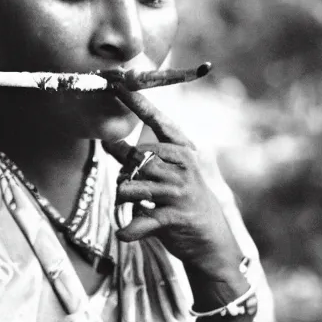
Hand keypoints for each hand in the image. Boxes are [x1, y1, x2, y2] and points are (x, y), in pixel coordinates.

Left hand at [103, 86, 243, 281]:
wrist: (211, 241)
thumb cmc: (183, 202)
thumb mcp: (170, 175)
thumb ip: (143, 158)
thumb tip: (110, 142)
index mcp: (182, 150)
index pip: (156, 120)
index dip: (135, 101)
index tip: (117, 81)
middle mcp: (181, 165)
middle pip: (133, 159)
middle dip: (125, 175)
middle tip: (136, 191)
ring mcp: (177, 190)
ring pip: (128, 187)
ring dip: (125, 200)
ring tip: (137, 208)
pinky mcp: (172, 217)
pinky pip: (136, 219)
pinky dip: (128, 229)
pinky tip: (127, 233)